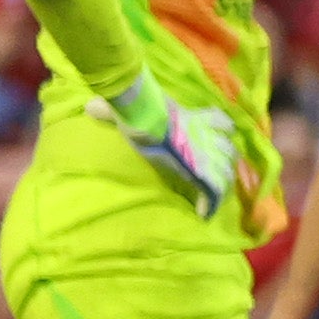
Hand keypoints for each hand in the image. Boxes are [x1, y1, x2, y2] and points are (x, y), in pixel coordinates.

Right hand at [94, 71, 238, 219]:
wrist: (148, 120)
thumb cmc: (141, 111)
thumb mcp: (129, 108)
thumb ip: (111, 110)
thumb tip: (89, 106)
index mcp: (192, 120)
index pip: (220, 120)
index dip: (221, 127)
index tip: (220, 133)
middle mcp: (205, 137)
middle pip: (229, 147)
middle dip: (225, 156)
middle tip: (217, 167)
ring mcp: (207, 155)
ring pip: (227, 168)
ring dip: (222, 178)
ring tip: (214, 190)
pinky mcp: (202, 172)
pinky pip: (213, 190)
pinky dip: (209, 202)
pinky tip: (203, 212)